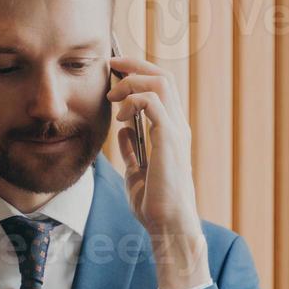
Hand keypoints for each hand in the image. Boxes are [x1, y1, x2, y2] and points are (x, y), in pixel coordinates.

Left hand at [108, 56, 210, 288]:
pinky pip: (152, 102)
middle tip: (111, 65)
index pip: (160, 87)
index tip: (114, 72)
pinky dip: (133, 101)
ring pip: (160, 82)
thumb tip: (122, 132)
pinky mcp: (169, 139)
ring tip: (113, 94)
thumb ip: (132, 150)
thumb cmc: (155, 204)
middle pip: (162, 76)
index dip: (138, 72)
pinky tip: (119, 118)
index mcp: (171, 131)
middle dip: (134, 64)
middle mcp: (177, 125)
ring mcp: (175, 130)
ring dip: (132, 80)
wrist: (168, 225)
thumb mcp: (137, 172)